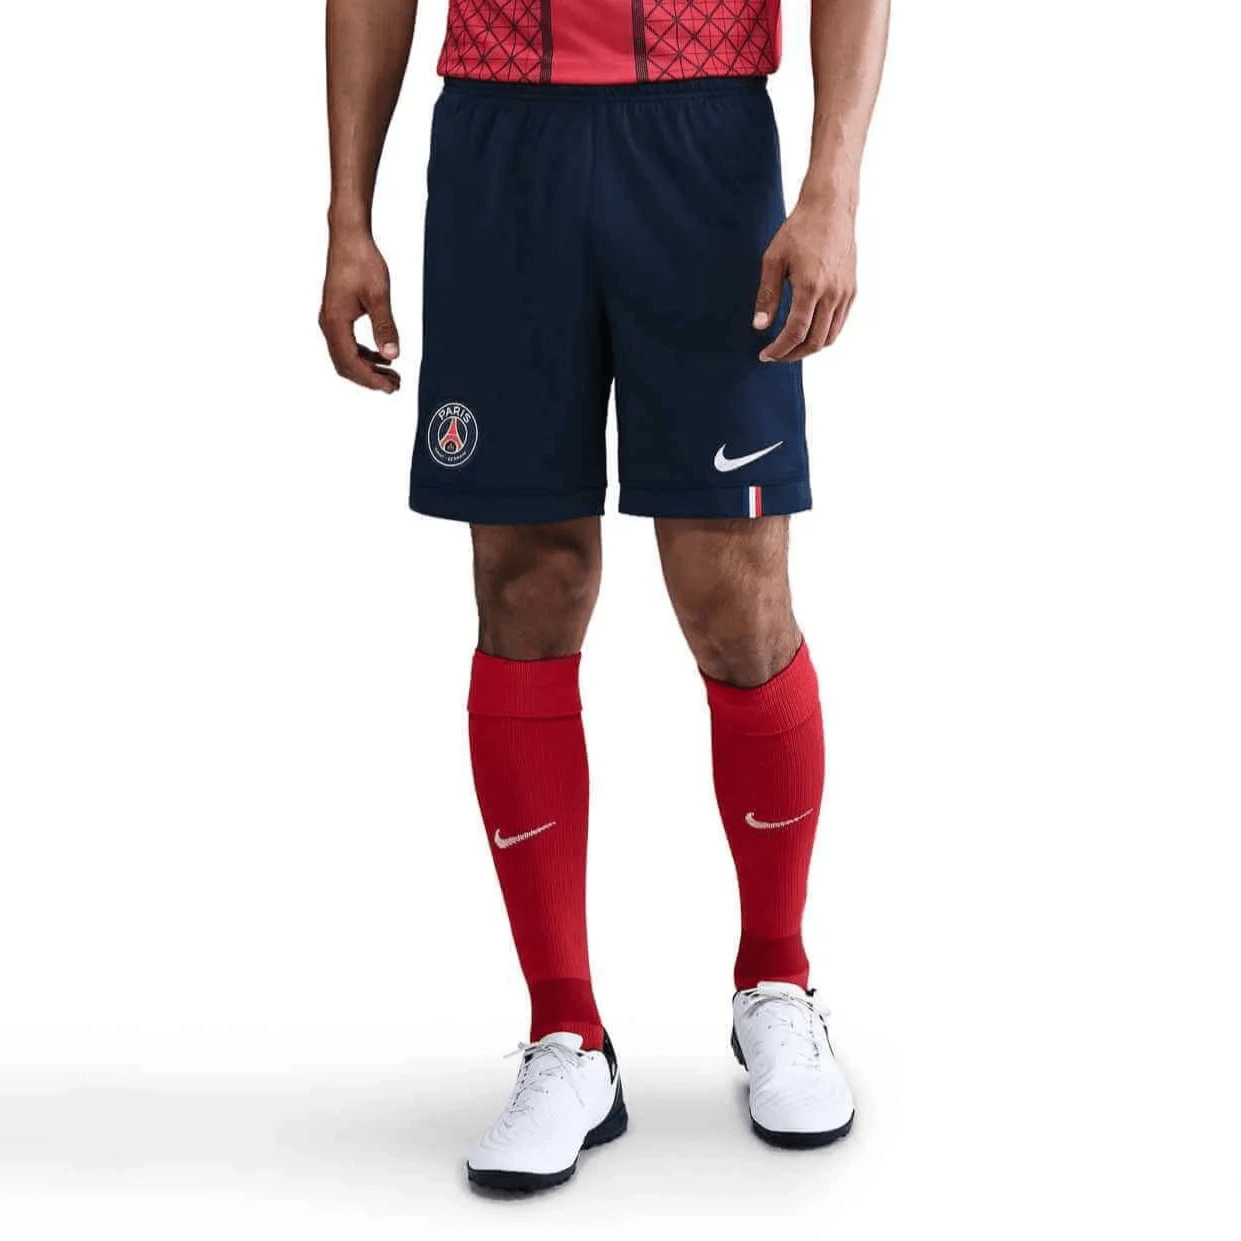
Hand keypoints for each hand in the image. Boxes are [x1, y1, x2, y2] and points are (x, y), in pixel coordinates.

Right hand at [319, 229, 400, 392]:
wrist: (349, 238)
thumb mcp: (379, 296)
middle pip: (346, 364)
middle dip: (370, 378)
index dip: (370, 379)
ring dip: (368, 368)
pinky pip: (348, 344)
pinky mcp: (337, 315)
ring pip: (346, 356)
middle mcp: (328, 324)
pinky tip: (383, 357)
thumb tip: (392, 356)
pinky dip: (365, 355)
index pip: (350, 362)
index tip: (390, 388)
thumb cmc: (362, 262)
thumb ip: (385, 326)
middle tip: (395, 386)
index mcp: (335, 322)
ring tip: (392, 375)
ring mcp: (331, 320)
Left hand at [752, 196, 856, 361]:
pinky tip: (808, 331)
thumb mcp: (774, 260)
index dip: (780, 349)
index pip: (796, 332)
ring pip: (830, 337)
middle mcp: (832, 294)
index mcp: (810, 287)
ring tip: (790, 347)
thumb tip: (760, 327)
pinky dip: (823, 335)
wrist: (831, 209)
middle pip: (814, 341)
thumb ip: (767, 296)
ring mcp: (845, 293)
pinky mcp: (852, 290)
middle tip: (775, 355)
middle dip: (793, 354)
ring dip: (809, 348)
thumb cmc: (799, 230)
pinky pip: (839, 323)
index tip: (765, 355)